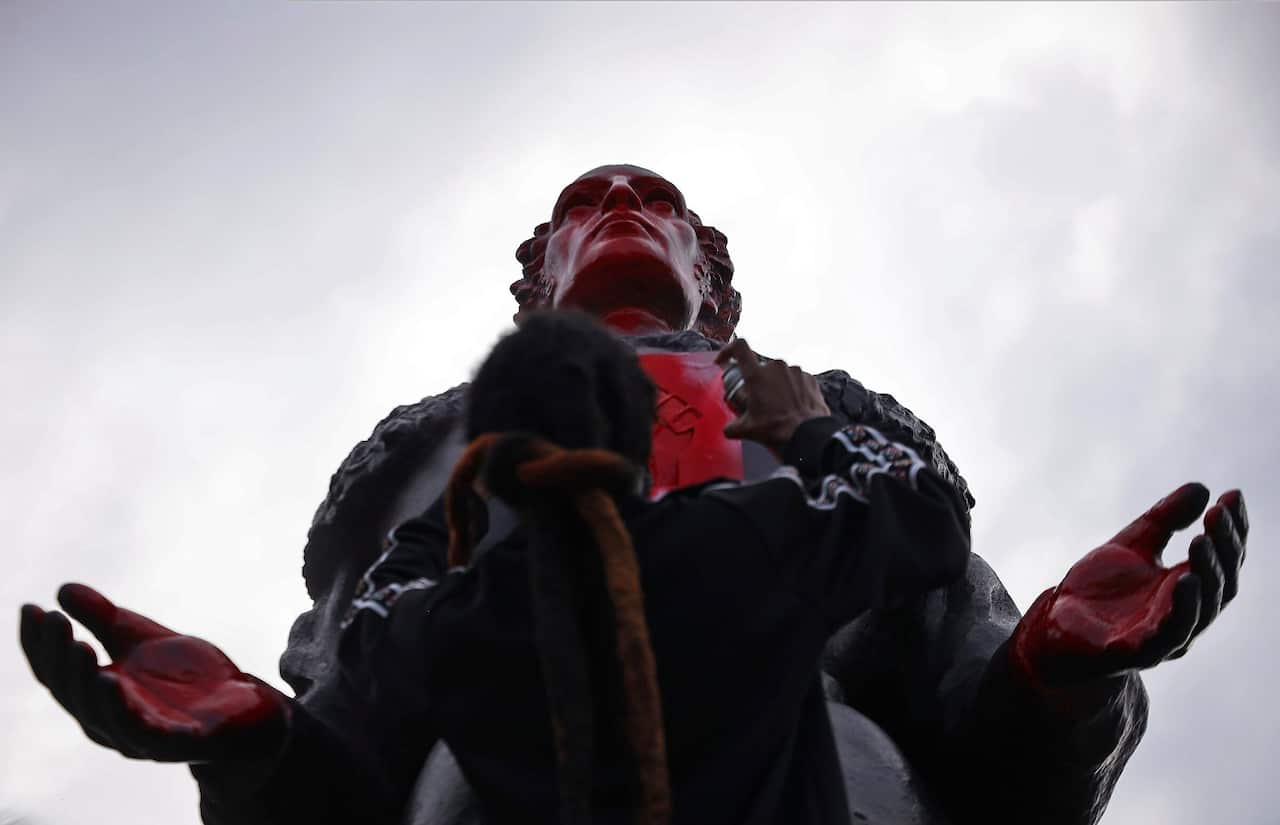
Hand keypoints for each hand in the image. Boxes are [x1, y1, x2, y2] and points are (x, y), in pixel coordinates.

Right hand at [19, 583, 288, 761]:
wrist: (248, 707)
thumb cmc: (191, 678)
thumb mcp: (145, 640)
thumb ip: (107, 620)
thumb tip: (62, 589)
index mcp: (98, 697)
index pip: (57, 673)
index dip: (40, 644)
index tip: (30, 608)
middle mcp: (109, 722)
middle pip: (72, 693)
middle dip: (59, 656)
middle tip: (55, 621)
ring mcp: (141, 738)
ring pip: (100, 715)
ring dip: (85, 682)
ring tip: (79, 648)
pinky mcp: (174, 744)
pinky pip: (142, 732)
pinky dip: (122, 710)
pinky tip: (113, 682)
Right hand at [714, 338, 830, 453]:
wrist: (808, 435)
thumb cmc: (778, 429)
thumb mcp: (747, 430)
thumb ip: (732, 426)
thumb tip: (729, 429)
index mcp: (757, 375)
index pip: (739, 347)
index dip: (729, 350)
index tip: (725, 360)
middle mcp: (776, 367)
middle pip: (760, 367)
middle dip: (758, 382)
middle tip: (758, 400)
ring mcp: (795, 371)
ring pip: (779, 374)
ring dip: (775, 386)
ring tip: (777, 406)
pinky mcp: (809, 378)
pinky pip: (796, 379)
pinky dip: (792, 390)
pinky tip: (791, 405)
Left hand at [1012, 483, 1247, 687]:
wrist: (1055, 626)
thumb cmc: (1099, 589)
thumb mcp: (1132, 545)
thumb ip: (1164, 520)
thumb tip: (1202, 489)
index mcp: (1187, 589)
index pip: (1222, 560)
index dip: (1232, 531)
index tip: (1232, 496)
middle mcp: (1185, 615)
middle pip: (1219, 584)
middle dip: (1222, 548)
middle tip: (1216, 514)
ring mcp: (1163, 637)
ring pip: (1200, 611)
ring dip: (1206, 576)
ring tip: (1202, 542)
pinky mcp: (1136, 652)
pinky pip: (1167, 636)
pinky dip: (1180, 610)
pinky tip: (1183, 582)